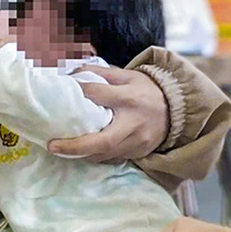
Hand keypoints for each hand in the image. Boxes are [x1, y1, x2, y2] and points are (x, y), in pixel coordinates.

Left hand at [49, 66, 169, 161]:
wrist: (178, 109)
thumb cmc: (147, 90)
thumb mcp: (128, 75)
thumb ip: (101, 74)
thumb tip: (73, 72)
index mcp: (128, 98)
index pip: (97, 95)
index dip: (78, 93)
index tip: (60, 95)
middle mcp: (133, 122)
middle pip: (102, 141)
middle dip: (74, 146)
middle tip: (52, 145)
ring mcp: (137, 141)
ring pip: (104, 154)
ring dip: (81, 153)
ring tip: (62, 148)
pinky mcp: (138, 153)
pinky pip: (112, 159)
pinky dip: (95, 156)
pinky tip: (84, 151)